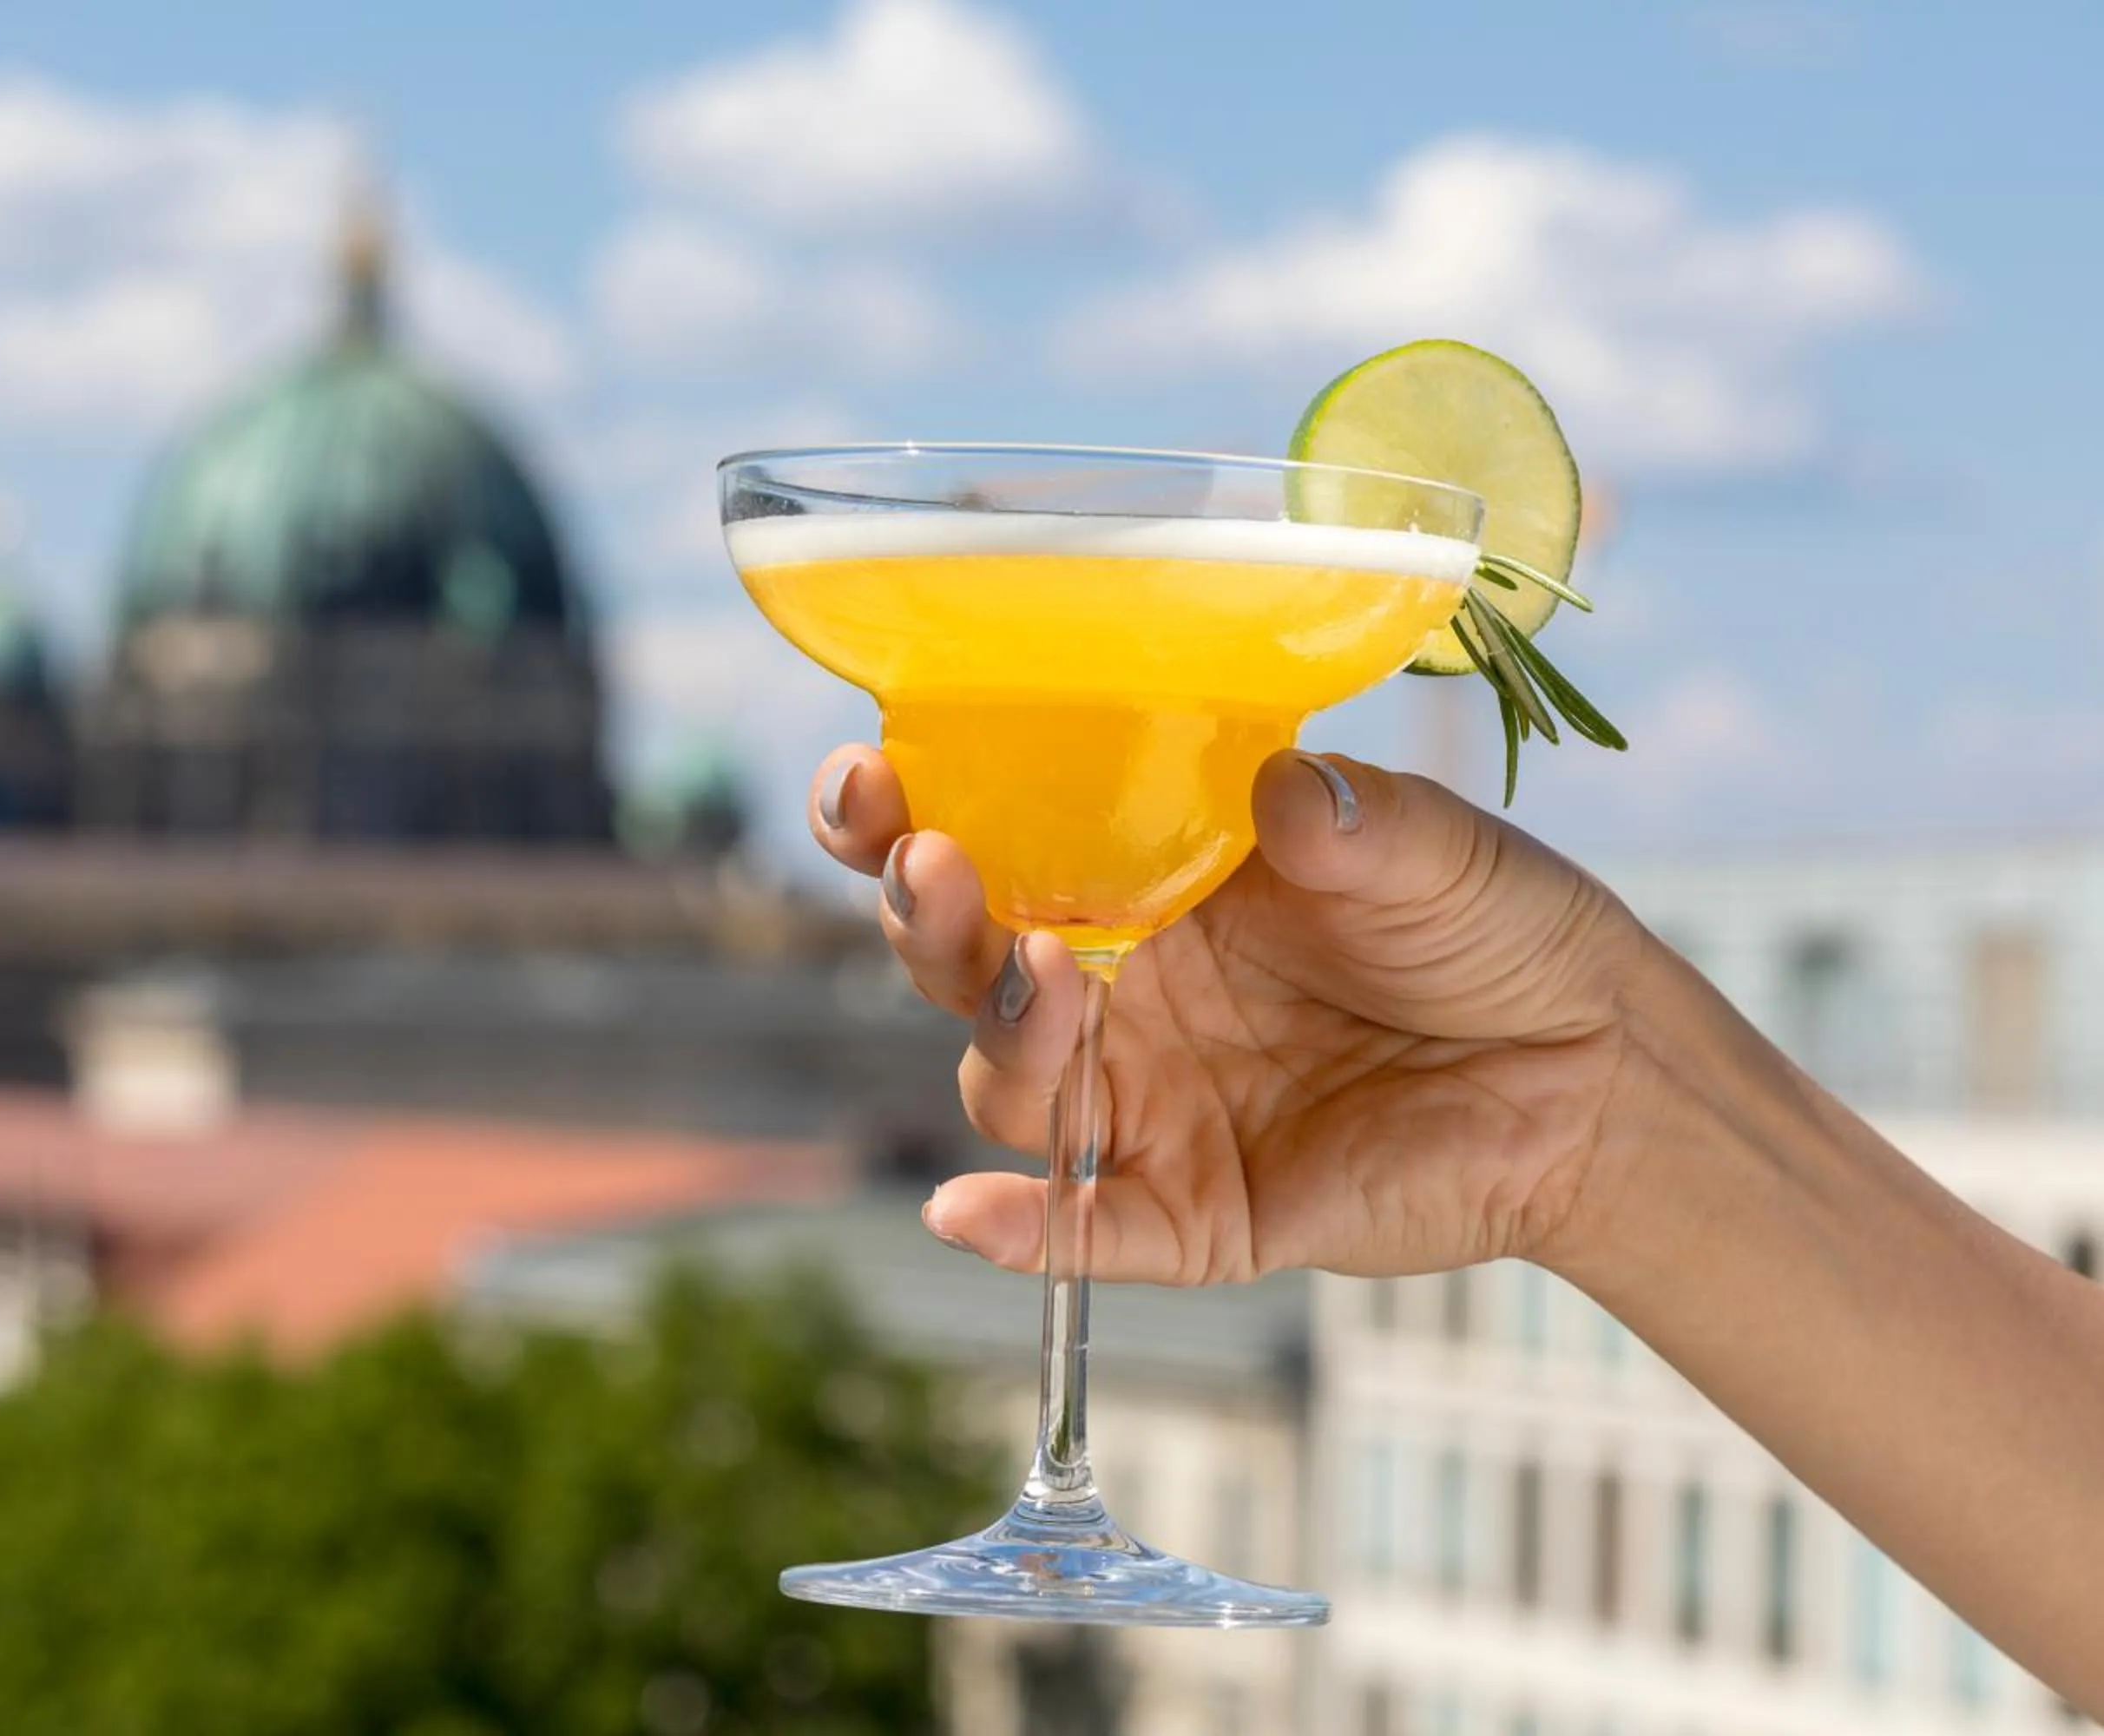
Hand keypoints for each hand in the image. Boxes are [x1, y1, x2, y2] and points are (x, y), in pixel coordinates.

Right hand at [811, 746, 1661, 1282]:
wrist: (1600, 1075)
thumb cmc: (1499, 929)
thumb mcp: (1429, 849)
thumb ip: (1350, 822)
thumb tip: (1273, 795)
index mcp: (1144, 878)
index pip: (989, 838)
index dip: (905, 814)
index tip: (871, 781)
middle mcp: (1122, 989)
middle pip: (966, 962)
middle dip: (926, 917)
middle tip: (936, 866)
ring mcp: (1150, 1104)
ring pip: (1011, 1084)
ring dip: (1001, 1036)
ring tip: (1048, 979)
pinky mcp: (1197, 1212)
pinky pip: (1090, 1231)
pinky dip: (1026, 1230)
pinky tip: (969, 1212)